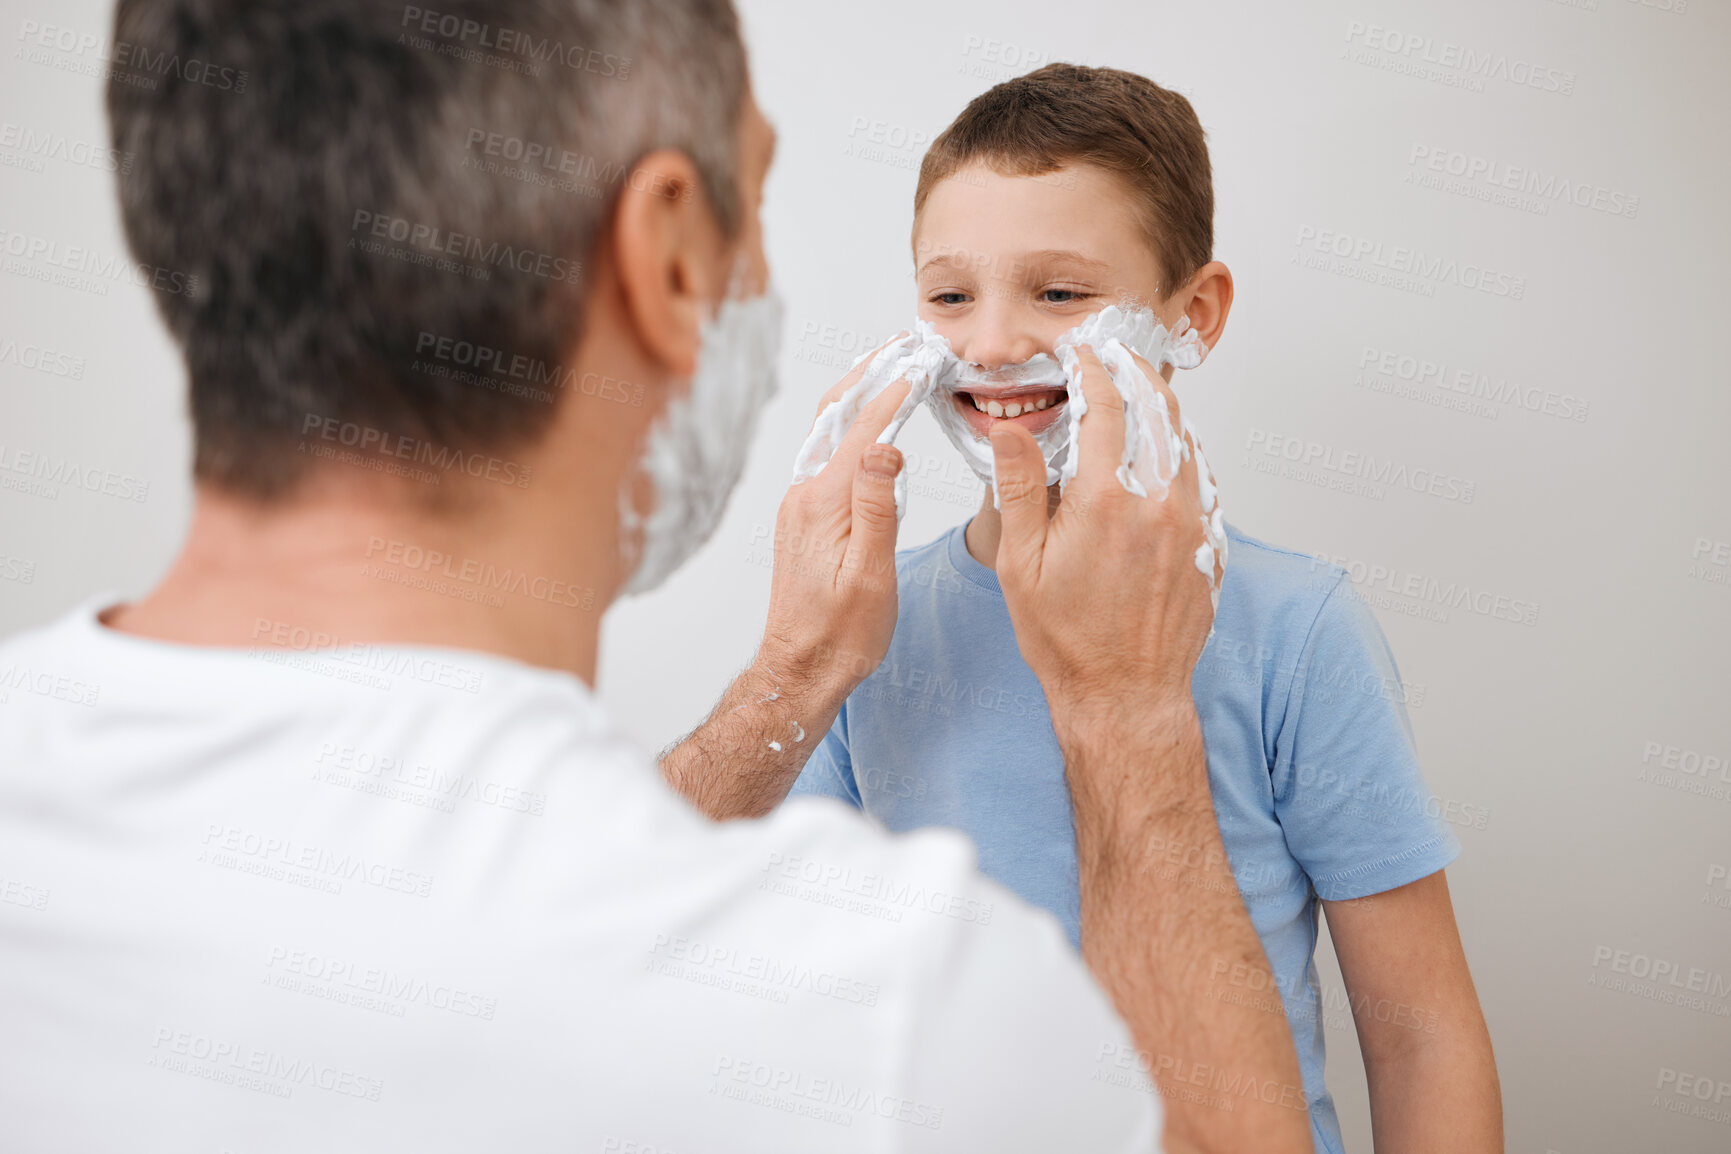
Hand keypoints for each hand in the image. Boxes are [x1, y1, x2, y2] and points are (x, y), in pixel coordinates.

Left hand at [760, 348, 912, 694]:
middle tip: (904, 343)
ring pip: (828, 432)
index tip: (923, 360)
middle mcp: (804, 495)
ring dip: (859, 394)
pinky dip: (850, 426)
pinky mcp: (804, 517)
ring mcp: (800, 504)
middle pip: (835, 415)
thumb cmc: (841, 634)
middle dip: (870, 373)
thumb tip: (885, 446)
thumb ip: (877, 508)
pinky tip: (868, 422)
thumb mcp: (871, 576)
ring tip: (891, 366)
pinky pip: (826, 455)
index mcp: (824, 504)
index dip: (896, 391)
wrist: (801, 669)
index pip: (864, 430)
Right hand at [988, 344, 1218, 723]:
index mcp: (1106, 501)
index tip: (1081, 352)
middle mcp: (1158, 503)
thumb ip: (1018, 486)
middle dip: (1135, 371)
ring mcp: (1192, 524)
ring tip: (1139, 388)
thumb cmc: (1067, 640)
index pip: (1105, 407)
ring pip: (1184, 440)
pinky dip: (1181, 450)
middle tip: (1116, 351)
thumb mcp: (1021, 563)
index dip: (1093, 368)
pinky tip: (1163, 449)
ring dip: (1161, 406)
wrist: (1125, 695)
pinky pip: (1201, 479)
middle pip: (1157, 409)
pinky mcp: (1209, 546)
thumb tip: (1008, 427)